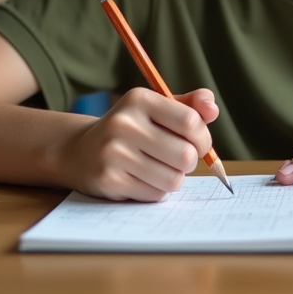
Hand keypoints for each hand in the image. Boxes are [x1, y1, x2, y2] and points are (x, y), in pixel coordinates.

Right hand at [61, 87, 218, 201]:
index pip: (191, 121)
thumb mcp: (155, 109)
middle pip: (186, 155)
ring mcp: (114, 153)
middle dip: (190, 162)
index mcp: (139, 99)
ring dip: (174, 178)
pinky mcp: (109, 180)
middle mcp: (124, 123)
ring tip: (160, 168)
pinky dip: (157, 190)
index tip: (199, 144)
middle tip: (179, 159)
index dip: (204, 138)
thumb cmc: (131, 129)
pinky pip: (155, 194)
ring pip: (173, 179)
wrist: (80, 151)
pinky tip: (142, 179)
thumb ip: (188, 106)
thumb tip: (212, 107)